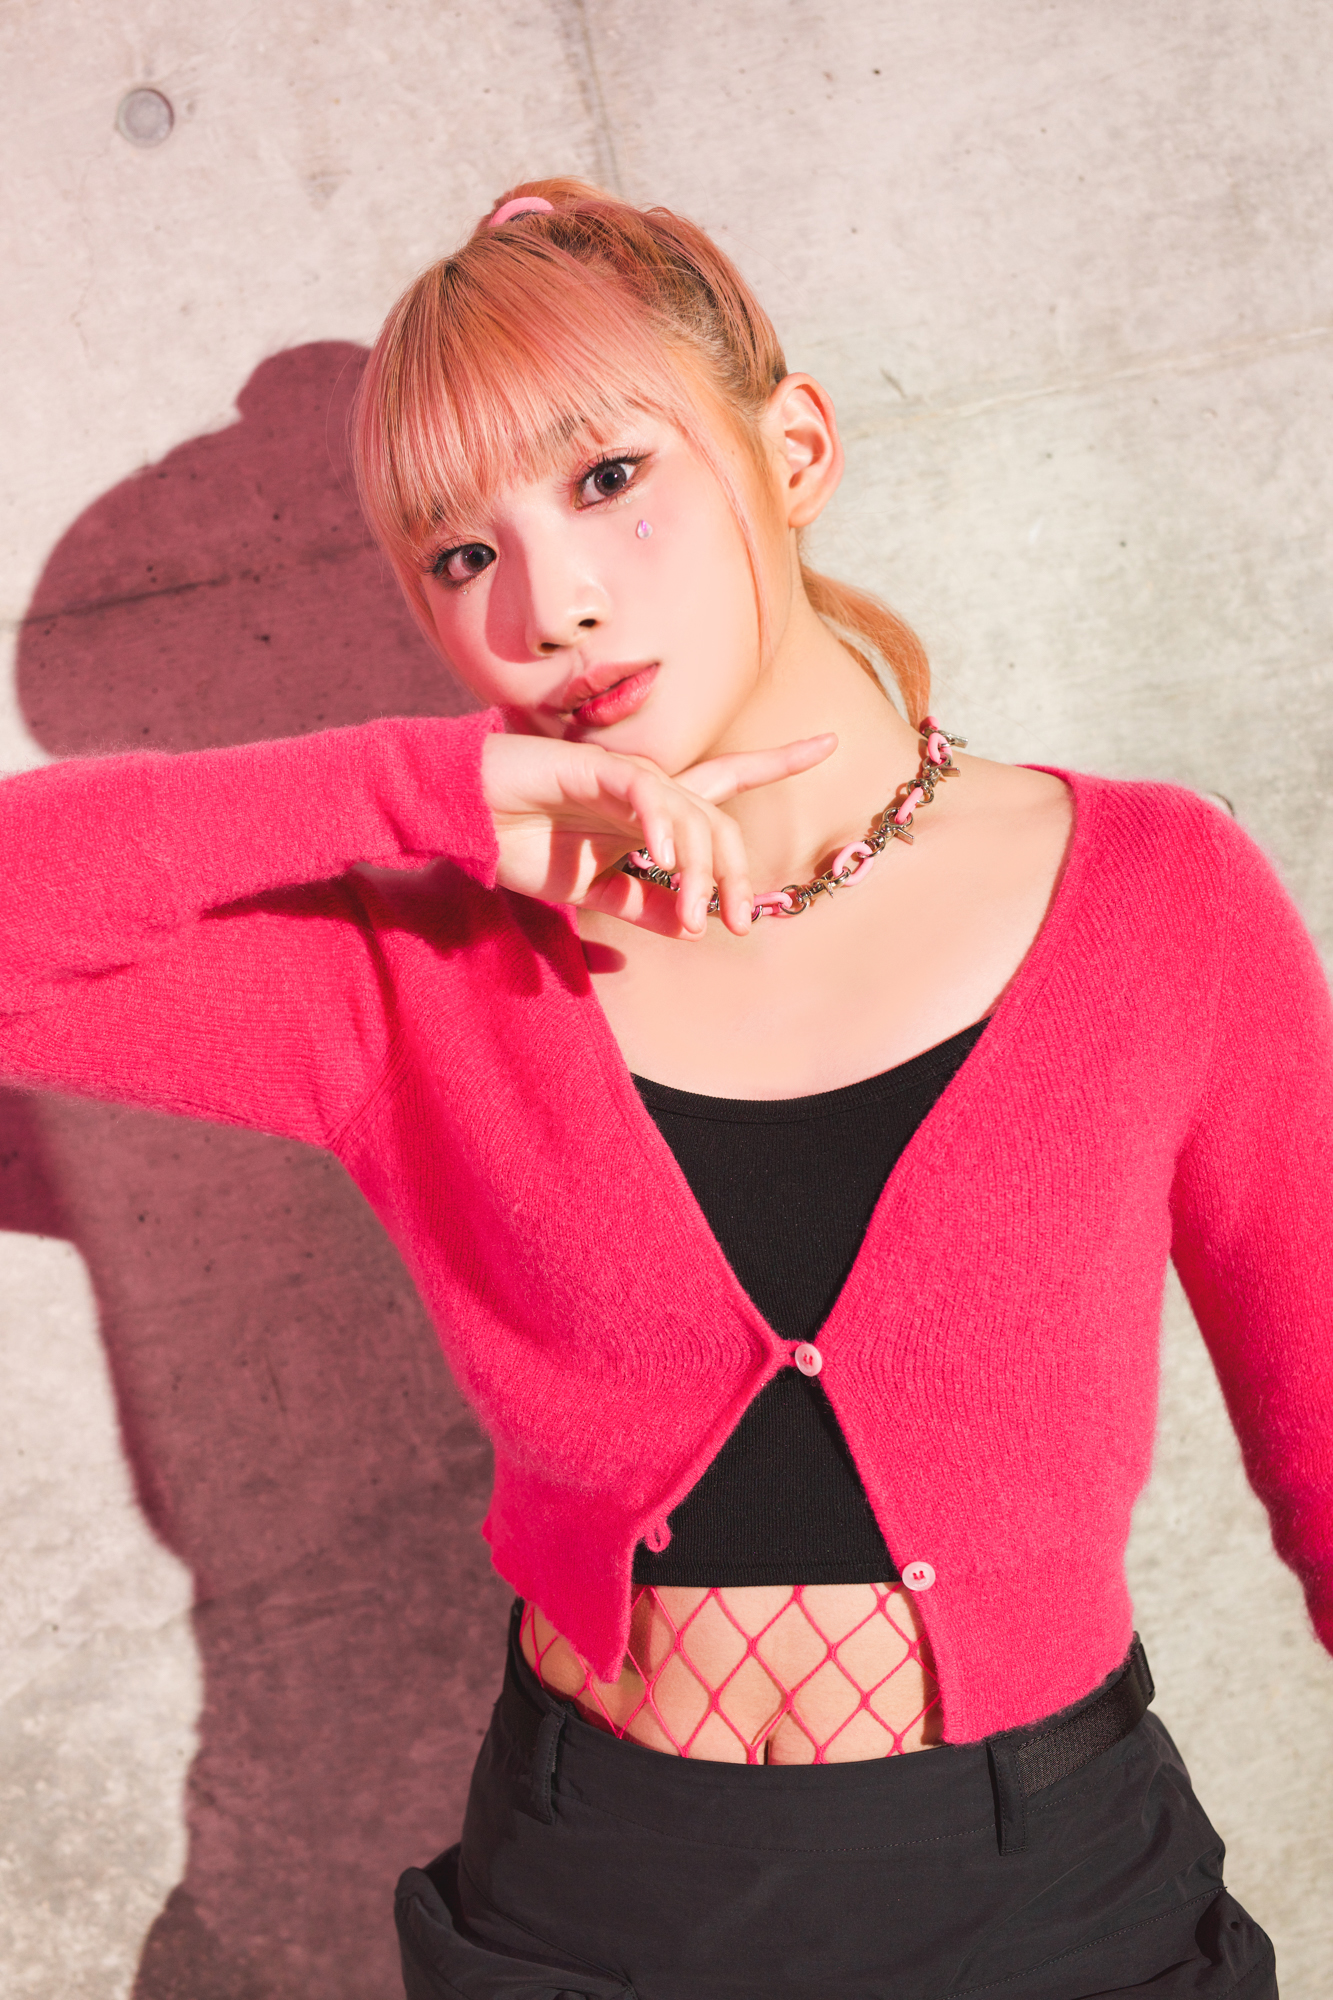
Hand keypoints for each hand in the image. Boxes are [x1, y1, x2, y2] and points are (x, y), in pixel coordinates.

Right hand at [480, 730, 836, 937]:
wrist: (460, 822)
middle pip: (718, 816)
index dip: (776, 761)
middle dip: (737, 869)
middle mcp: (644, 788)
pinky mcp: (592, 770)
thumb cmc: (515, 847)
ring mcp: (621, 777)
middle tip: (742, 921)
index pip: (723, 785)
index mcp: (646, 812)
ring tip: (698, 918)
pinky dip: (661, 825)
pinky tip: (660, 859)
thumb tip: (696, 925)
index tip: (829, 741)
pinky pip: (646, 794)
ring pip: (690, 815)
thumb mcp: (590, 892)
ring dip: (698, 871)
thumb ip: (642, 904)